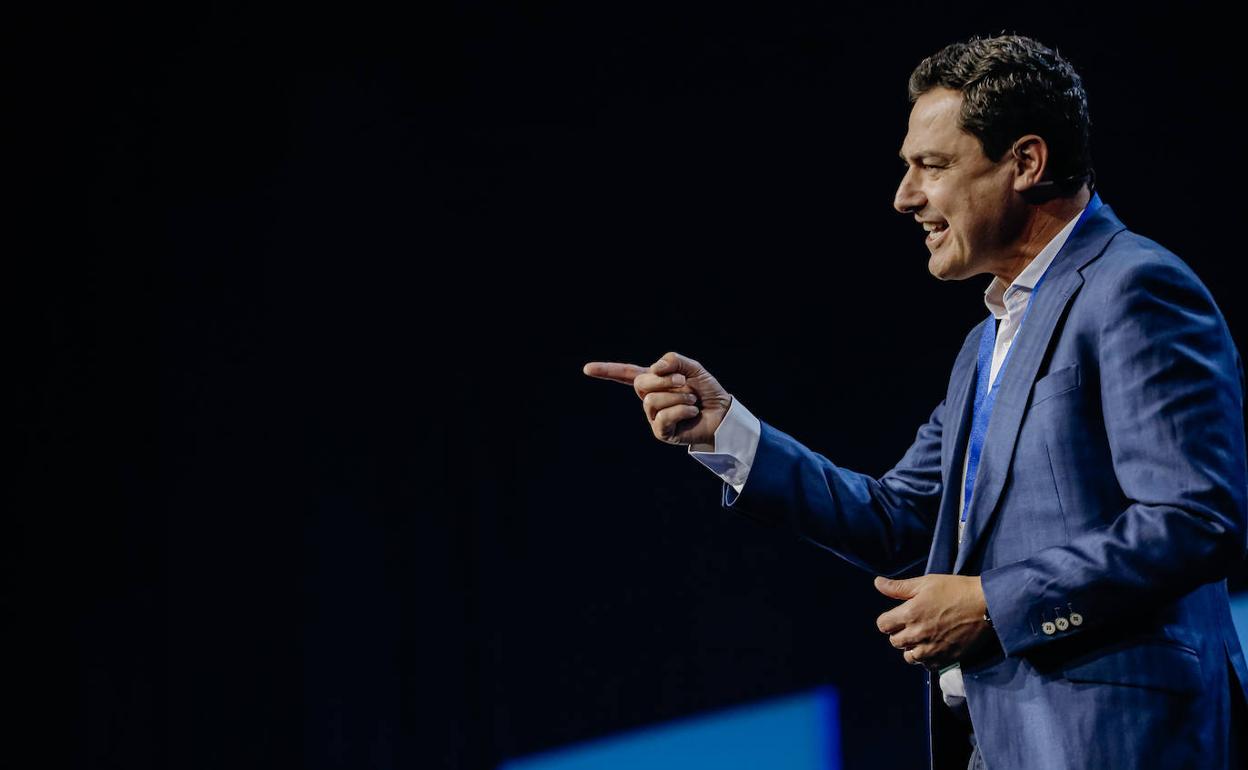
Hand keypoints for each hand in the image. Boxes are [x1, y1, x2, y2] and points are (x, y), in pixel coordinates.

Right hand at [582, 351, 732, 446]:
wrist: (723, 413)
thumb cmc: (707, 391)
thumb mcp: (692, 368)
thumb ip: (673, 360)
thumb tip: (655, 368)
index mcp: (653, 381)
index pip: (625, 374)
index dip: (607, 370)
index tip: (587, 369)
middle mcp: (649, 398)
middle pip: (641, 383)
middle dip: (664, 379)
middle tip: (683, 382)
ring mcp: (653, 416)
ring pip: (653, 400)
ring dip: (678, 397)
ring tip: (692, 401)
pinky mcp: (661, 432)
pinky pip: (663, 417)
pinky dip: (681, 411)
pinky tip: (692, 413)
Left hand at [874, 574, 994, 669]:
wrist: (987, 606)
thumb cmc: (956, 590)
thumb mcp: (925, 583)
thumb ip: (898, 587)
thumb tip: (877, 583)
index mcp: (910, 614)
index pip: (883, 625)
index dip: (888, 620)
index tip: (897, 615)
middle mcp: (918, 634)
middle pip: (894, 642)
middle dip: (899, 633)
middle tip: (912, 624)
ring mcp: (932, 649)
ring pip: (909, 657)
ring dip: (912, 648)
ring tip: (923, 637)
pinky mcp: (946, 659)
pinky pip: (927, 666)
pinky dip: (927, 659)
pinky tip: (934, 646)